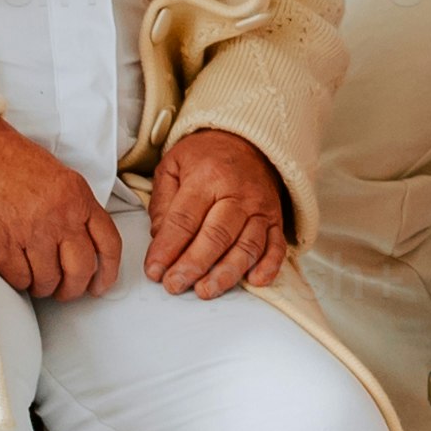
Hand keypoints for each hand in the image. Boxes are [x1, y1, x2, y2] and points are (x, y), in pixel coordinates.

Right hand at [0, 114, 123, 302]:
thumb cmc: (6, 159)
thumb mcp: (55, 174)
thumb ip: (72, 206)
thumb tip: (81, 242)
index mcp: (77, 196)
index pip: (108, 242)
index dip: (108, 271)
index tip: (101, 285)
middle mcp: (59, 216)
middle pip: (81, 270)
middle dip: (74, 288)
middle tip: (65, 291)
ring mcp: (30, 233)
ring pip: (49, 280)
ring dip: (43, 287)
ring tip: (35, 280)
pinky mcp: (1, 246)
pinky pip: (20, 279)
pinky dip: (19, 281)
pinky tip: (14, 270)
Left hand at [140, 126, 292, 300]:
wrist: (247, 140)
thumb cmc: (206, 156)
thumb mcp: (173, 165)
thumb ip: (163, 202)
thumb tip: (160, 240)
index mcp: (207, 177)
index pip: (184, 219)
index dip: (167, 248)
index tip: (154, 270)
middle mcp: (237, 194)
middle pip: (216, 236)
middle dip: (193, 265)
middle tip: (174, 284)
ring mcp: (260, 208)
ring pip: (246, 246)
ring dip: (226, 273)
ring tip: (205, 290)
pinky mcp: (276, 219)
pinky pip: (276, 246)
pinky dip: (268, 266)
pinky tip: (254, 282)